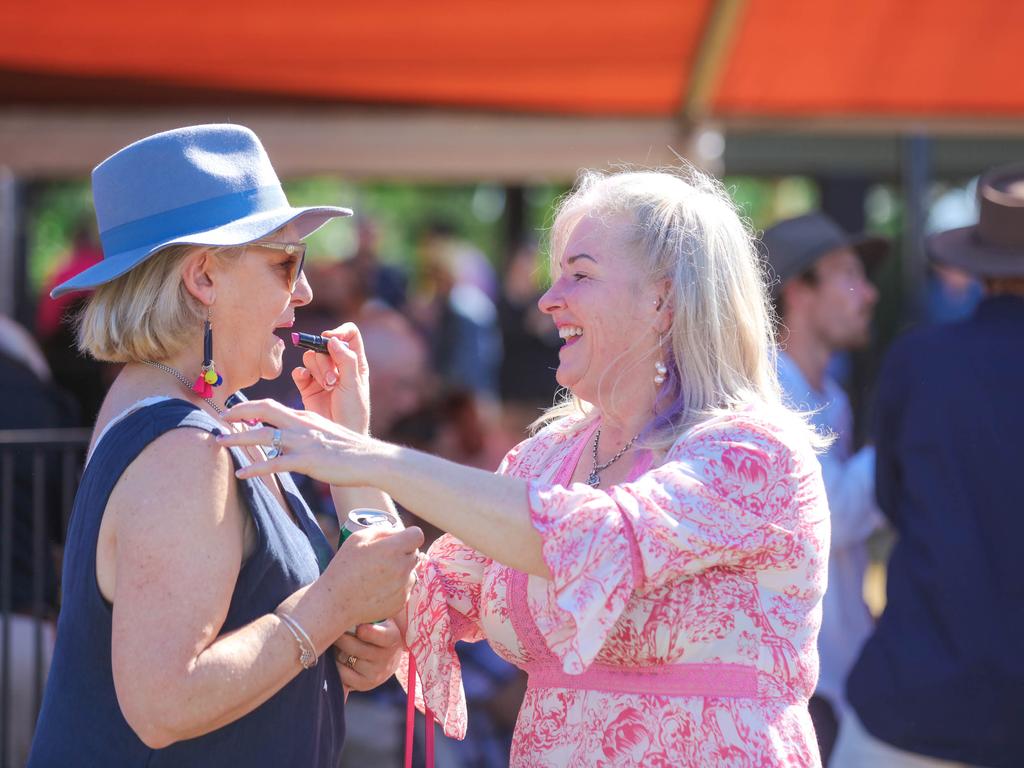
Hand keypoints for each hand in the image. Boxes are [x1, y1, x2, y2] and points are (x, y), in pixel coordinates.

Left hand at [219, 399, 385, 486]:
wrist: (371, 460)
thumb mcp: (325, 434)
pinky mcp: (308, 461)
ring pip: (264, 434)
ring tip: (218, 443)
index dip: (249, 407)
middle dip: (238, 413)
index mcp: (305, 417)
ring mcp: (304, 442)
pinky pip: (276, 463)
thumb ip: (306, 432)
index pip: (271, 407)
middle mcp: (302, 424)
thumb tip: (289, 439)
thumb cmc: (350, 450)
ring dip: (238, 438)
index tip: (233, 413)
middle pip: (264, 410)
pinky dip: (256, 468)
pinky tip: (241, 474)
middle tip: (219, 421)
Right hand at [291, 323, 369, 434]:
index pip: (349, 334)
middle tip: (332, 381)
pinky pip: (299, 371)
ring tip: (326, 387)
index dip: (340, 332)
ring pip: (310, 356)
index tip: (330, 340)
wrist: (338, 434)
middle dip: (326, 361)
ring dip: (317, 370)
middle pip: (324, 344)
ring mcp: (321, 375)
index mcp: (355, 362)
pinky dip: (301, 374)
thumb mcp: (354, 385)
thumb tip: (333, 339)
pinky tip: (307, 383)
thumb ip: (346, 360)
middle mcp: (338, 365)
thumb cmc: (353, 413)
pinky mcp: (307, 386)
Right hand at [327, 525, 422, 626]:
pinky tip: (378, 589)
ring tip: (378, 576)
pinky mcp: (401, 602)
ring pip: (411, 571)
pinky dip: (396, 587)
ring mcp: (404, 587)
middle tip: (383, 558)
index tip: (398, 541)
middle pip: (414, 553)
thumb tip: (399, 532)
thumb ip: (383, 531)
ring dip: (401, 570)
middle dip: (402, 552)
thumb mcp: (357, 538)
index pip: (417, 535)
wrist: (336, 603)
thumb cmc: (344, 567)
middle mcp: (402, 568)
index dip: (408, 536)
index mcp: (393, 550)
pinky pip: (406, 588)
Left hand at [333, 620, 404, 691]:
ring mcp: (377, 673)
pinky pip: (343, 675)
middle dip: (341, 638)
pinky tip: (340, 658)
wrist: (389, 657)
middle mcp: (387, 658)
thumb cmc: (377, 629)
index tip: (359, 628)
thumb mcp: (380, 619)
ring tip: (338, 644)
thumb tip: (351, 615)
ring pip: (346, 659)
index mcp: (393, 637)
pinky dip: (337, 666)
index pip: (384, 637)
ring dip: (337, 651)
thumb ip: (368, 615)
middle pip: (356, 648)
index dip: (370, 633)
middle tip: (334, 630)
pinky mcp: (365, 685)